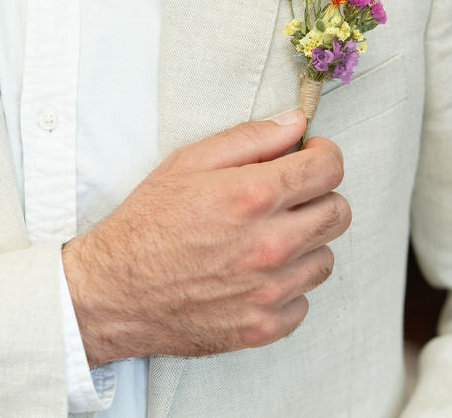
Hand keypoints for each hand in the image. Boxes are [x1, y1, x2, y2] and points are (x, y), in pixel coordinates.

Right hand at [61, 110, 348, 365]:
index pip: (329, 169)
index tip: (310, 158)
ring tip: (266, 239)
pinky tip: (256, 276)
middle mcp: (269, 245)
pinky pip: (304, 301)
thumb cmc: (145, 224)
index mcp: (252, 196)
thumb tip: (296, 124)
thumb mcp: (188, 162)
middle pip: (339, 213)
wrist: (112, 292)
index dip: (324, 155)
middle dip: (320, 196)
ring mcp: (269, 291)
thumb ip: (250, 138)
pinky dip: (287, 287)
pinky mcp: (263, 327)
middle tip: (290, 197)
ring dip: (305, 244)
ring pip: (325, 257)